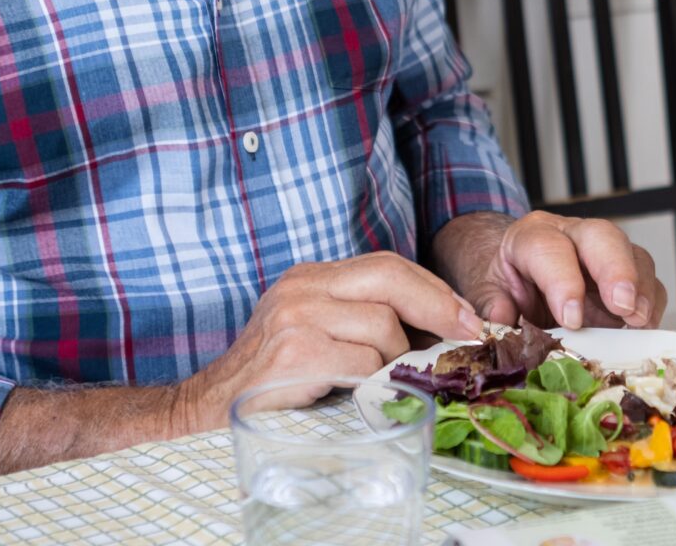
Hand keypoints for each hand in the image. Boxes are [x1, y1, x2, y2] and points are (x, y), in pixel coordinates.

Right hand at [172, 252, 480, 431]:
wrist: (208, 410)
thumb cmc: (273, 380)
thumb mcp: (316, 333)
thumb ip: (362, 320)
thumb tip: (439, 330)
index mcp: (311, 277)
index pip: (386, 264)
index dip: (434, 289)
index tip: (466, 316)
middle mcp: (302, 287)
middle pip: (391, 278)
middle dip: (440, 306)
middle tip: (467, 336)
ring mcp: (296, 317)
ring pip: (383, 325)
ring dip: (399, 360)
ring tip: (387, 382)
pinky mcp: (295, 352)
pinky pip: (363, 362)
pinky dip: (375, 381)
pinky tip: (366, 394)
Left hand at [437, 211, 665, 330]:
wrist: (520, 272)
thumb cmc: (507, 281)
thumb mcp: (487, 290)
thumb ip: (492, 304)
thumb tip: (499, 320)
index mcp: (532, 236)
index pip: (551, 249)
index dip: (563, 282)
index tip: (571, 319)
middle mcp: (573, 235)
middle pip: (602, 237)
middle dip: (616, 271)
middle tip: (622, 306)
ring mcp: (604, 253)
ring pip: (633, 255)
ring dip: (641, 290)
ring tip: (639, 321)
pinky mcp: (627, 274)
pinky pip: (648, 282)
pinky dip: (651, 304)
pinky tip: (644, 327)